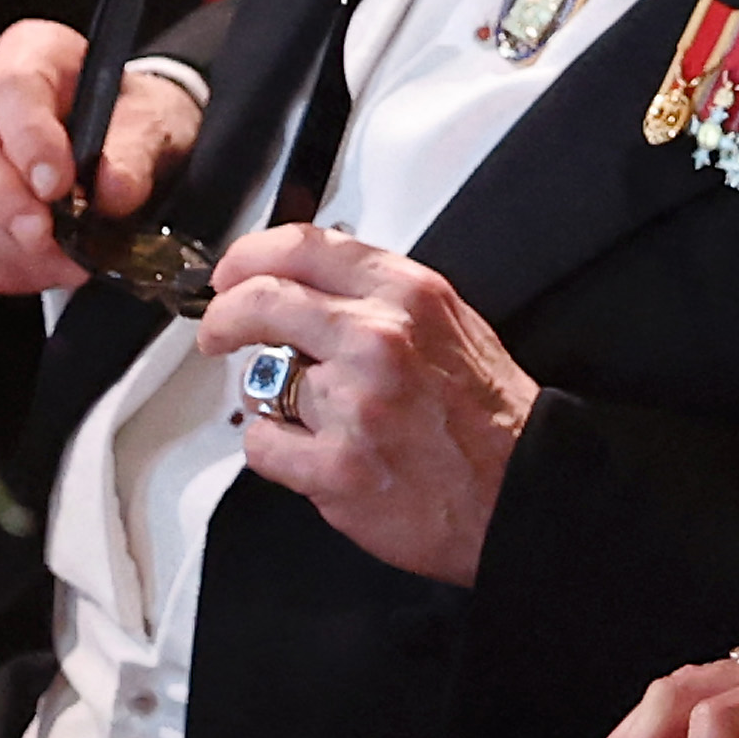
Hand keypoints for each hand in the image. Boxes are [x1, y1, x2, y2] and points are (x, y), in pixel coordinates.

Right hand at [0, 19, 198, 295]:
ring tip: (67, 261)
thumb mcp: (153, 121)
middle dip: (3, 201)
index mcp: (30, 57)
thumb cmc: (131, 122)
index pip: (10, 90)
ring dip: (10, 246)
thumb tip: (113, 189)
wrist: (126, 150)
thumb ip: (136, 151)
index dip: (28, 140)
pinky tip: (39, 268)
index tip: (57, 185)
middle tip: (46, 235)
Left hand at [195, 226, 533, 585]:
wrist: (522, 492)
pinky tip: (313, 454)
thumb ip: (375, 293)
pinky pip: (262, 444)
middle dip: (223, 316)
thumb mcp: (446, 320)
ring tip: (315, 416)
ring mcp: (354, 404)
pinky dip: (276, 451)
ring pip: (257, 381)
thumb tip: (302, 279)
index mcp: (405, 293)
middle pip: (259, 301)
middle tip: (216, 332)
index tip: (230, 275)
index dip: (247, 257)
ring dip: (271, 398)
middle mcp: (377, 338)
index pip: (300, 246)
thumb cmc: (485, 414)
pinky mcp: (337, 467)